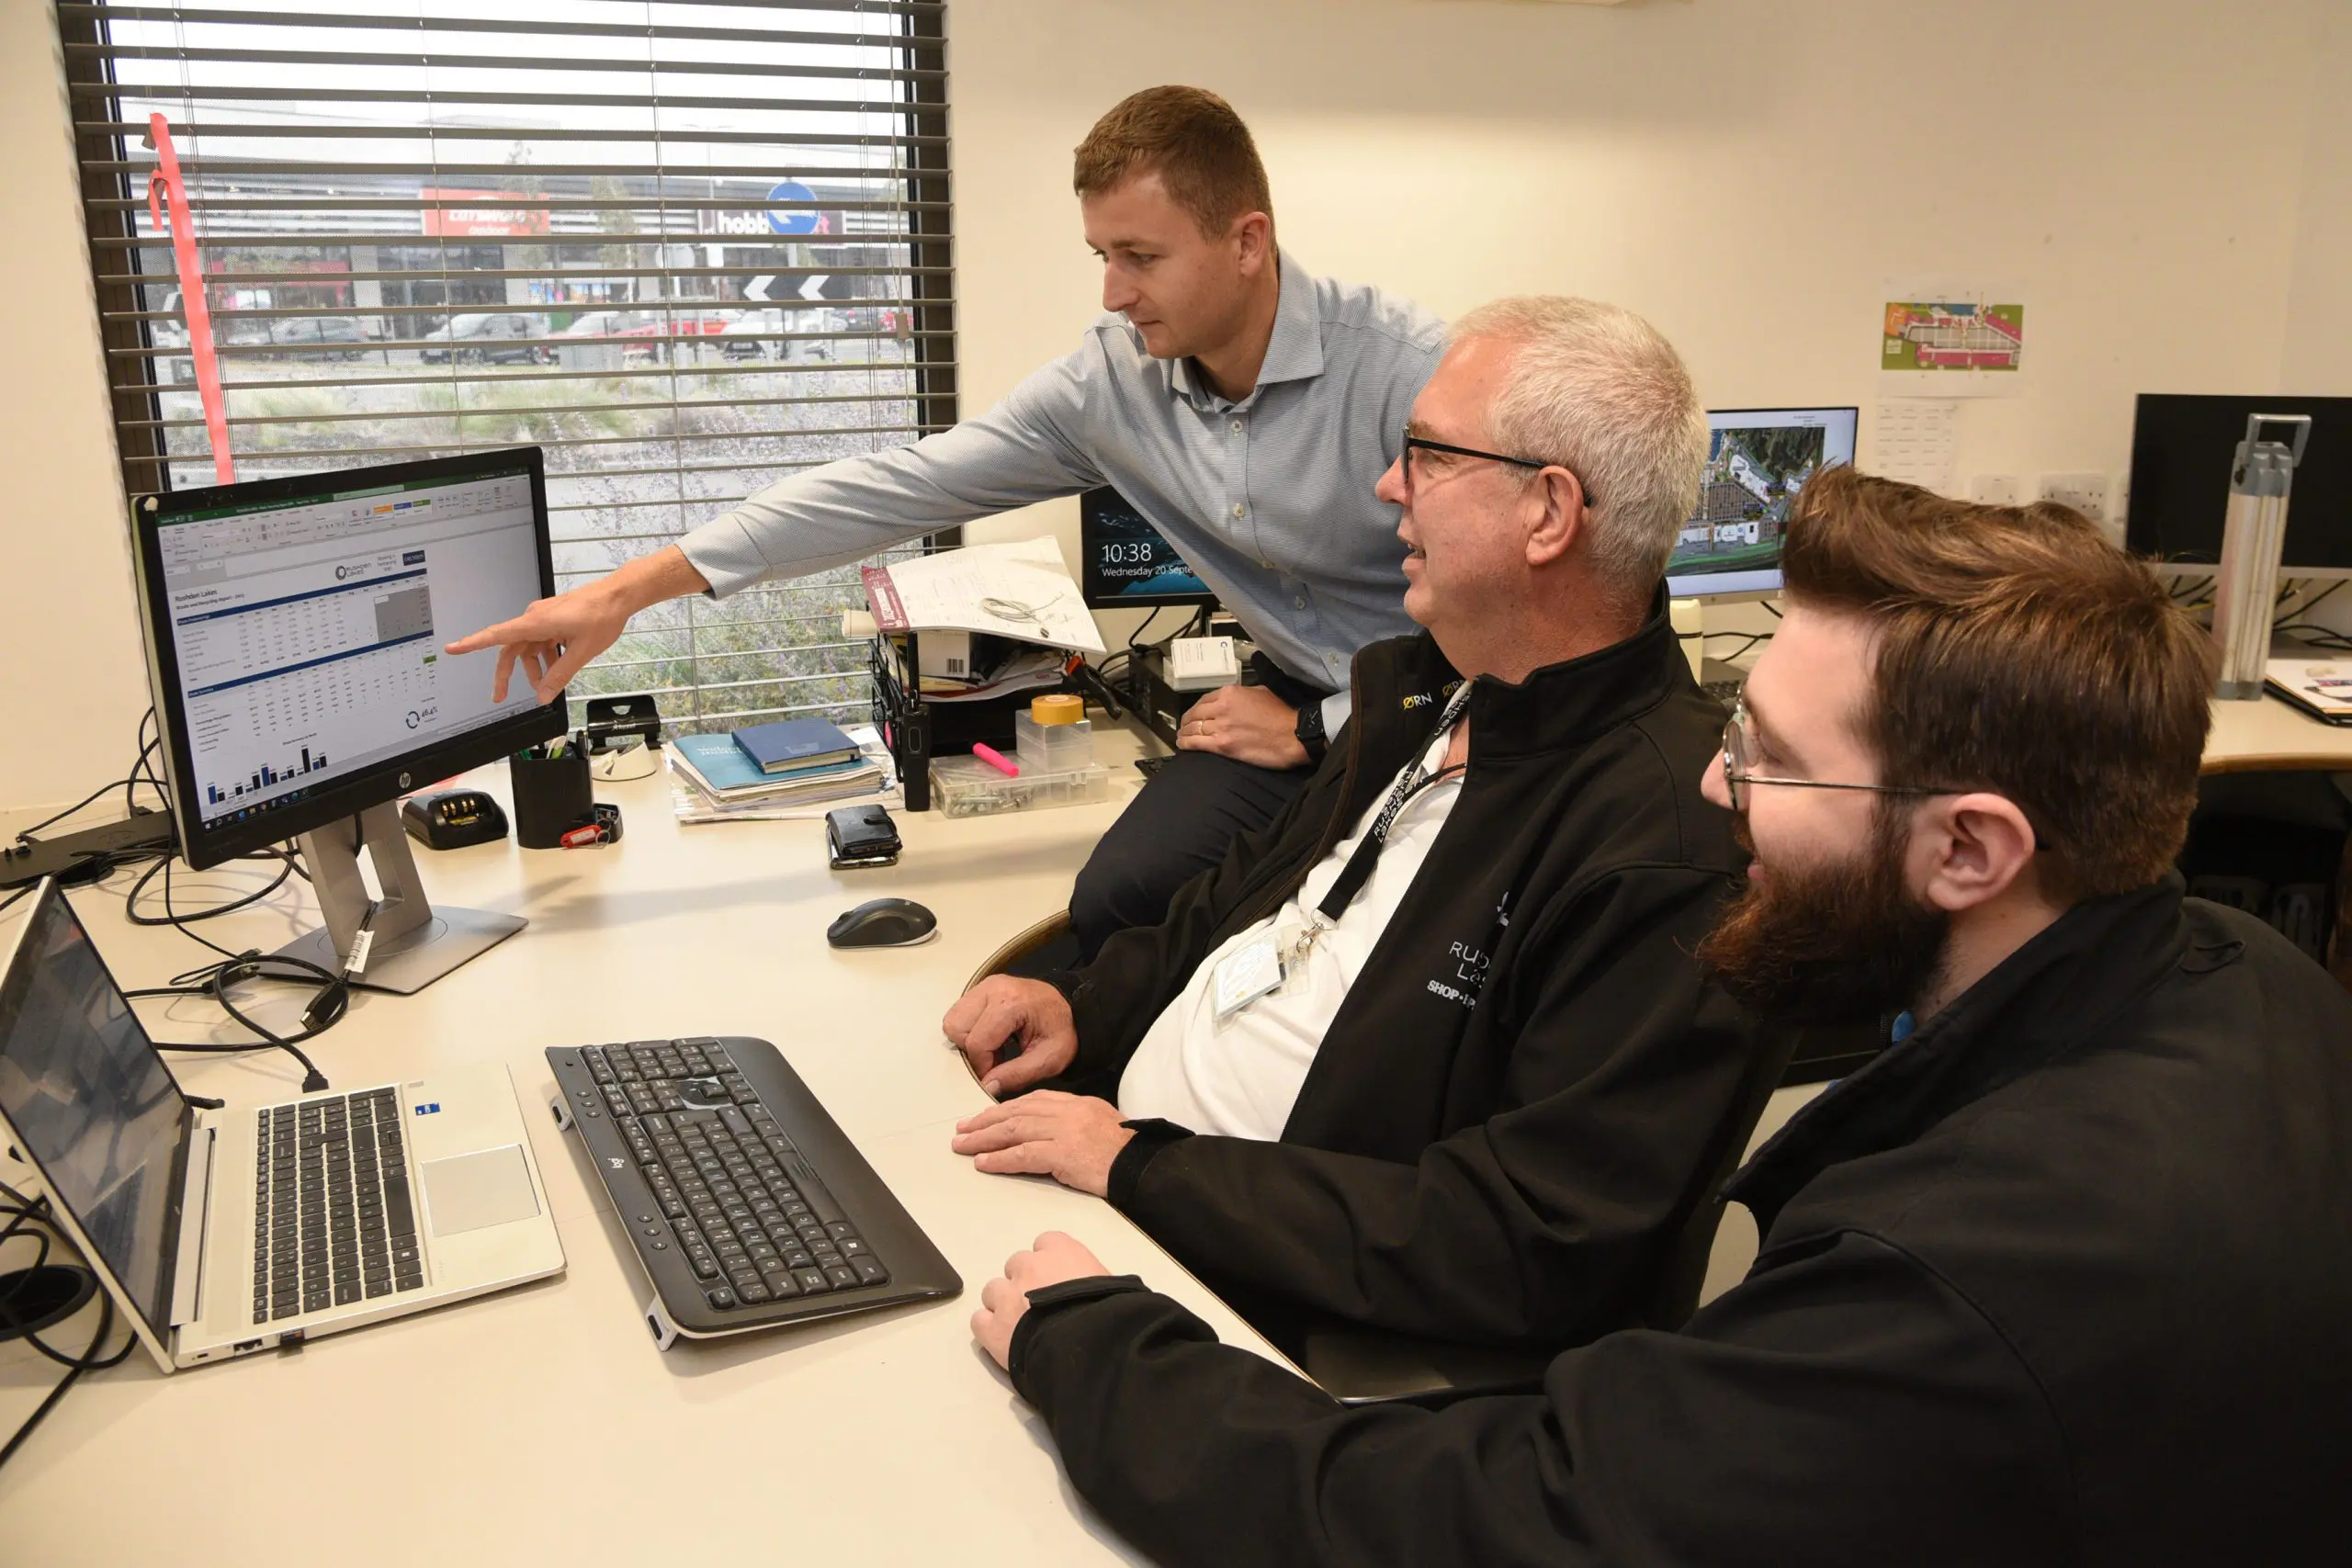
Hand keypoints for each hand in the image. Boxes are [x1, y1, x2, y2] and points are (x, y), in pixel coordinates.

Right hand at [442, 546, 705, 704]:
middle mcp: (534, 618)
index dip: (472, 643)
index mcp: (535, 623)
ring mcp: (543, 618)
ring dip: (534, 667)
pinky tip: (558, 667)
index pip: (496, 635)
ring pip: (528, 647)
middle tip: (500, 695)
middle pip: (511, 648)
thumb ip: (560, 675)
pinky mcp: (553, 619)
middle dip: (507, 673)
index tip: (452, 648)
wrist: (618, 595)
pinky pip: (541, 641)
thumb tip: (543, 695)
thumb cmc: (601, 616)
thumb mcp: (580, 652)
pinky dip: (546, 656)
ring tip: (548, 684)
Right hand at [942, 976, 1077, 1095]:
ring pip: (953, 1020)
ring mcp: (984, 986)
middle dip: (971, 1051)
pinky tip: (991, 1037)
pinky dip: (969, 1030)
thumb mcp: (1049, 1059)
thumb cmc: (1063, 1030)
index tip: (995, 1076)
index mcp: (1011, 1003)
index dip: (982, 1066)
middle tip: (995, 1060)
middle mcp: (993, 988)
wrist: (1072, 1007)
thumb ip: (1017, 1075)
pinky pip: (959, 1014)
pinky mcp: (980, 989)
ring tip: (993, 1048)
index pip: (977, 1042)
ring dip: (967, 1040)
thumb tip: (987, 1086)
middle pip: (957, 1028)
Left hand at [951, 1090, 1133, 1196]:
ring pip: (1013, 1130)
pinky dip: (999, 1159)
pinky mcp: (1062, 1154)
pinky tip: (982, 1163)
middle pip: (1016, 1112)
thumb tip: (1047, 1131)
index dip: (1003, 1108)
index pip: (1031, 1100)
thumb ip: (1072, 1121)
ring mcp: (1063, 1131)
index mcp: (1075, 1103)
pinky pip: (1022, 1155)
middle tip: (962, 1129)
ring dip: (983, 1138)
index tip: (984, 1116)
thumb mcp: (1098, 1122)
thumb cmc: (1124, 1150)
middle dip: (985, 1121)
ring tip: (962, 1145)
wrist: (1142, 1163)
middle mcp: (1066, 1111)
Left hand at [971, 1231, 1112, 1369]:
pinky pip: (979, 1320)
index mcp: (1061, 1251)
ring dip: (1003, 1303)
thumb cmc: (1110, 1311)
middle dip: (1025, 1282)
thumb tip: (1093, 1290)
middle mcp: (1030, 1266)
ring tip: (1020, 1325)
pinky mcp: (993, 1328)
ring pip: (993, 1291)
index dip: (1050, 1263)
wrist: (1091, 1345)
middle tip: (1039, 1305)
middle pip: (1016, 1265)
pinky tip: (1003, 1340)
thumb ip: (1092, 1278)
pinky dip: (989, 1328)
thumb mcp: (1112, 1283)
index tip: (1057, 1279)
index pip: (1046, 1242)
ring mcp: (1007, 1295)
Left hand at [1176, 684, 1309, 767]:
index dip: (1197, 709)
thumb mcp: (1260, 692)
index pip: (1204, 700)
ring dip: (1184, 733)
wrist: (1293, 735)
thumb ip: (1242, 694)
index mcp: (1230, 693)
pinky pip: (1196, 743)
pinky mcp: (1223, 745)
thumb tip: (1233, 699)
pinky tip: (1182, 745)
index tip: (1195, 714)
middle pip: (1195, 714)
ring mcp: (1221, 727)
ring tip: (1181, 736)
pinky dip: (1186, 744)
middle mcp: (1222, 707)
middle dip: (1187, 721)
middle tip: (1185, 726)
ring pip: (1192, 728)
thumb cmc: (1281, 714)